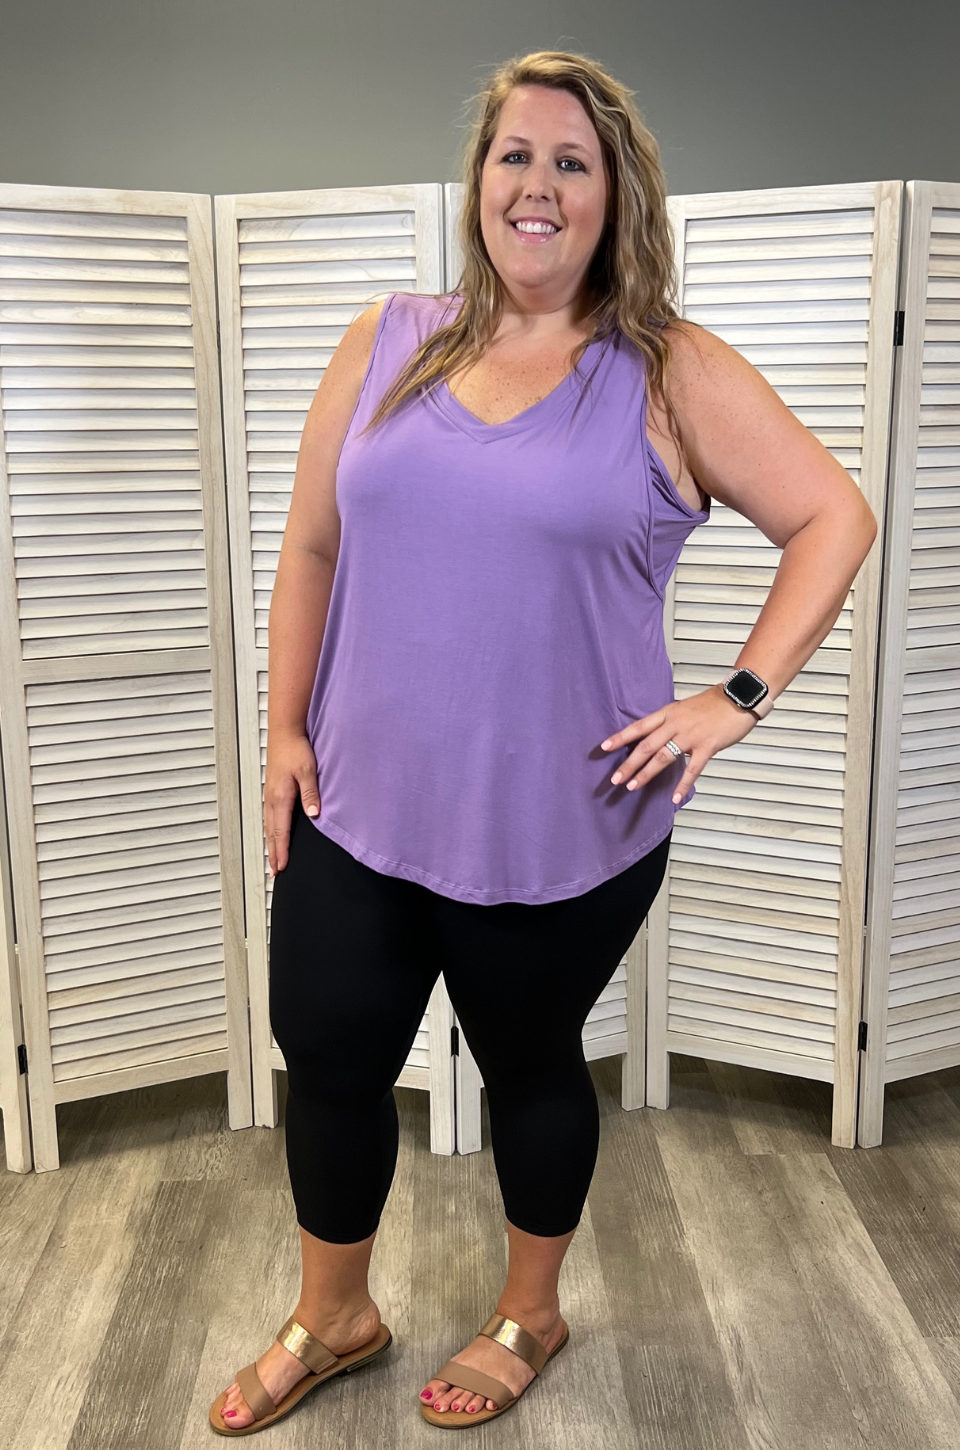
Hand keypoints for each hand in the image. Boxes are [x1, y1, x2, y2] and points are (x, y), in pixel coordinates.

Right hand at [264, 732, 320, 875]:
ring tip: (273, 859)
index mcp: (280, 798)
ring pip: (268, 826)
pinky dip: (270, 830)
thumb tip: (314, 815)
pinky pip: (269, 817)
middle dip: (274, 853)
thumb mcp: (308, 770)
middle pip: (272, 833)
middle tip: (276, 871)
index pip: (281, 831)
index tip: (282, 866)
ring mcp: (270, 795)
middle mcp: (272, 799)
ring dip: (271, 843)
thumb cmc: (296, 749)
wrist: (285, 732)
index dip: (282, 850)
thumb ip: (311, 793)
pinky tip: (273, 834)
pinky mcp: (272, 790)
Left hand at [600, 684, 759, 802]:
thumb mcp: (685, 708)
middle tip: (615, 779)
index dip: (621, 737)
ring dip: (646, 773)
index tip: (604, 748)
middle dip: (629, 763)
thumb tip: (657, 739)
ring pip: (663, 757)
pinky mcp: (707, 746)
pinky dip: (682, 784)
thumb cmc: (714, 703)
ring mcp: (691, 736)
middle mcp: (675, 724)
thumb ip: (671, 723)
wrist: (739, 697)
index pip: (639, 726)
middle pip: (646, 745)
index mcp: (668, 713)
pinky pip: (693, 769)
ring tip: (633, 786)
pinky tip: (674, 797)